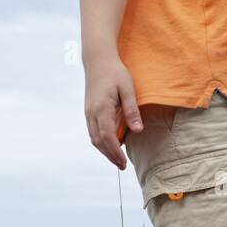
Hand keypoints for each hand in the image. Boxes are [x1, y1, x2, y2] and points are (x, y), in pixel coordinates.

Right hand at [84, 54, 142, 168]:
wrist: (98, 60)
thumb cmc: (115, 73)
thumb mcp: (128, 89)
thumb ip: (132, 110)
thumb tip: (138, 131)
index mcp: (101, 108)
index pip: (107, 136)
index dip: (115, 152)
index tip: (123, 163)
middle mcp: (91, 113)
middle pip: (98, 141)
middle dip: (109, 155)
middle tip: (122, 166)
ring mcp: (88, 112)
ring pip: (93, 138)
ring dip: (105, 150)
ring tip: (117, 159)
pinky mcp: (89, 111)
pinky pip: (93, 131)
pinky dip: (102, 141)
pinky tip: (112, 144)